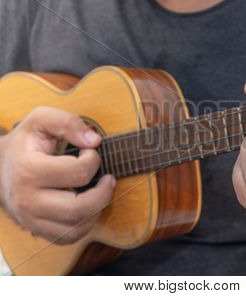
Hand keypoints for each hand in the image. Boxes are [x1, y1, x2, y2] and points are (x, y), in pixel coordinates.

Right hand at [0, 107, 115, 243]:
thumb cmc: (25, 143)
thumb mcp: (40, 120)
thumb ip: (67, 123)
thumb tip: (94, 140)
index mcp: (28, 171)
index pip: (78, 173)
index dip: (94, 159)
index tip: (89, 152)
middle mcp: (27, 200)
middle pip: (78, 208)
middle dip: (103, 193)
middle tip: (108, 179)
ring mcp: (31, 219)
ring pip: (76, 228)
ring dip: (97, 210)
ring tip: (99, 192)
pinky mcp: (37, 230)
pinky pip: (69, 237)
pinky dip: (86, 224)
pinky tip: (88, 206)